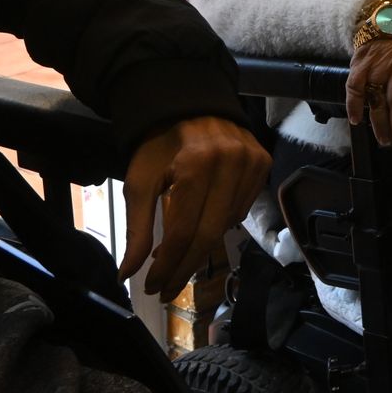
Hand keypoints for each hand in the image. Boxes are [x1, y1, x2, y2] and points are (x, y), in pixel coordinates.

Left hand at [119, 115, 270, 299]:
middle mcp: (231, 163)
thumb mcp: (140, 183)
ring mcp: (252, 163)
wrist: (190, 105)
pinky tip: (202, 223)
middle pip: (210, 234)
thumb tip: (128, 274)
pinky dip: (220, 223)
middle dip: (186, 267)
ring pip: (228, 225)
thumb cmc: (159, 144)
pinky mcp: (263, 163)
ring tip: (178, 253)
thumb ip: (137, 229)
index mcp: (196, 165)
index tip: (154, 286)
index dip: (168, 265)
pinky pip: (242, 209)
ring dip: (201, 246)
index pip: (185, 231)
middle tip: (168, 287)